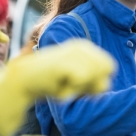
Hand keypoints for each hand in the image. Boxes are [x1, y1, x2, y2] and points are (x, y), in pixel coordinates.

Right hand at [0, 39, 115, 135]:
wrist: (25, 80)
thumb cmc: (52, 82)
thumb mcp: (79, 84)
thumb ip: (95, 84)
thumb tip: (105, 85)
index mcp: (87, 48)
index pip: (110, 66)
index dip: (98, 80)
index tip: (79, 82)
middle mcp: (83, 46)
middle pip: (106, 70)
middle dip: (92, 83)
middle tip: (71, 84)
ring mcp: (74, 52)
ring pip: (95, 76)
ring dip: (81, 88)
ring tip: (64, 84)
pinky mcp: (65, 60)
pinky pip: (83, 80)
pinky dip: (72, 89)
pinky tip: (60, 86)